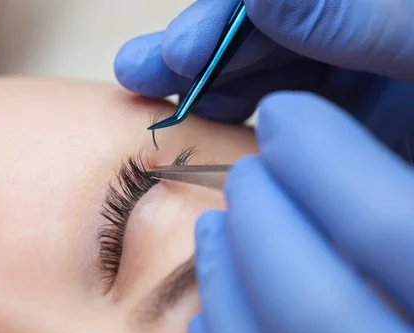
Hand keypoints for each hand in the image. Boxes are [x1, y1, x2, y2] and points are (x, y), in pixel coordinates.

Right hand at [114, 0, 413, 157]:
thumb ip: (363, 13)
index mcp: (375, 8)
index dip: (221, 17)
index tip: (175, 53)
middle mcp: (362, 32)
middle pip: (264, 28)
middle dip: (199, 49)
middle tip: (141, 73)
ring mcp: (358, 78)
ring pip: (267, 73)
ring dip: (212, 88)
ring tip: (160, 105)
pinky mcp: (354, 125)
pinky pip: (286, 119)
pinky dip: (244, 129)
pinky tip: (209, 136)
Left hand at [189, 91, 413, 332]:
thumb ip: (398, 205)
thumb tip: (325, 154)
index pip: (389, 224)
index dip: (325, 158)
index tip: (283, 114)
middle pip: (317, 310)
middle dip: (264, 224)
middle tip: (244, 173)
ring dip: (225, 285)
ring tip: (212, 226)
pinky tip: (206, 313)